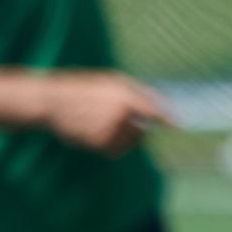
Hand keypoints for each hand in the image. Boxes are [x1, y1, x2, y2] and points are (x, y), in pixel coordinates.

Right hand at [37, 71, 174, 156]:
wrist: (52, 101)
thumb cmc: (84, 88)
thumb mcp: (111, 80)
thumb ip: (137, 92)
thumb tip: (160, 105)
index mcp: (123, 94)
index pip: (152, 109)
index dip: (166, 119)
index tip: (178, 127)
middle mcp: (118, 113)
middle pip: (142, 131)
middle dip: (139, 130)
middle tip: (123, 123)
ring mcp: (107, 129)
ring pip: (130, 142)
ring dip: (126, 138)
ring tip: (108, 126)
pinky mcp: (96, 143)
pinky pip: (115, 151)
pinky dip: (114, 147)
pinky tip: (100, 135)